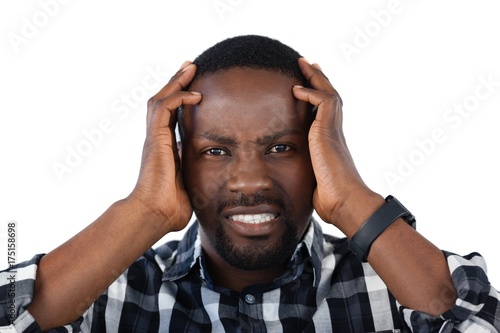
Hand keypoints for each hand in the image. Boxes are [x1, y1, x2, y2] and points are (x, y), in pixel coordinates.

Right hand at [129, 61, 201, 231]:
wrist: (155, 214)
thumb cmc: (170, 207)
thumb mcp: (188, 184)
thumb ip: (194, 175)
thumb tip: (209, 178)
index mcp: (164, 147)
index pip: (171, 115)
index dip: (180, 99)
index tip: (194, 88)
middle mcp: (157, 139)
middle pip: (163, 101)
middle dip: (176, 82)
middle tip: (190, 66)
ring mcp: (154, 138)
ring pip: (161, 99)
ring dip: (176, 82)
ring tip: (190, 67)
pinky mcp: (155, 139)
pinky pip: (164, 109)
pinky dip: (178, 98)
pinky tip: (195, 94)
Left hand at [293, 58, 381, 235]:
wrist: (344, 202)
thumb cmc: (332, 198)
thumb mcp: (314, 179)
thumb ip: (308, 173)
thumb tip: (300, 184)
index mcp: (330, 141)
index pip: (325, 112)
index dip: (317, 96)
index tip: (305, 85)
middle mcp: (334, 132)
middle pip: (329, 97)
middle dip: (318, 79)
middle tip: (308, 63)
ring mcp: (333, 131)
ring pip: (328, 94)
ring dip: (315, 77)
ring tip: (303, 63)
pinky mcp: (329, 132)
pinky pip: (322, 103)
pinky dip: (309, 94)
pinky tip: (296, 90)